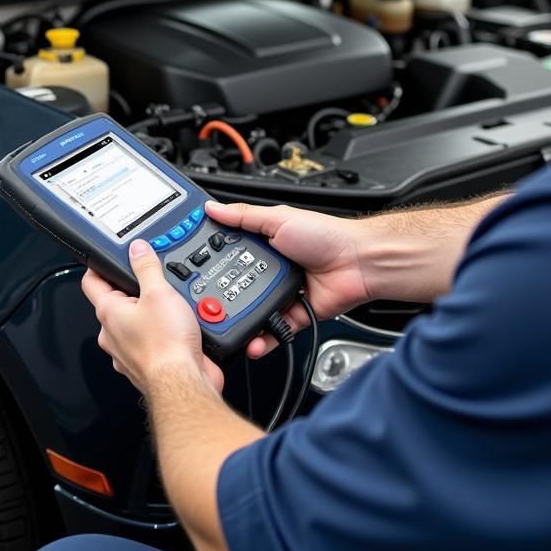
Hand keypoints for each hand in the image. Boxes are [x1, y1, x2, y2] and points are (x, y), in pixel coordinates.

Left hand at [82, 241, 223, 396]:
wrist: (183, 383)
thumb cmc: (166, 345)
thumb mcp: (159, 293)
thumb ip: (146, 267)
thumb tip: (137, 249)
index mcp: (109, 312)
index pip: (92, 281)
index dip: (98, 265)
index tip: (106, 257)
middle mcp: (113, 333)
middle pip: (118, 301)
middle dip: (136, 289)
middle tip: (155, 279)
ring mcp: (128, 351)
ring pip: (137, 321)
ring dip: (154, 311)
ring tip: (175, 304)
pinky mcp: (147, 363)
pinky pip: (153, 339)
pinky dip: (166, 330)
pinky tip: (182, 326)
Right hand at [205, 201, 372, 358]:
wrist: (359, 262)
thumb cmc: (327, 235)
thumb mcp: (278, 218)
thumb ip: (243, 217)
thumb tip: (213, 208)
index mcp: (266, 242)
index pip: (231, 251)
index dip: (212, 260)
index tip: (190, 268)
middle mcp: (272, 268)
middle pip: (239, 284)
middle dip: (221, 296)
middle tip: (204, 304)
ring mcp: (283, 293)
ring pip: (253, 311)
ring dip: (240, 321)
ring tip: (223, 328)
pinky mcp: (295, 315)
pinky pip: (273, 331)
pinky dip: (262, 339)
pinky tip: (251, 342)